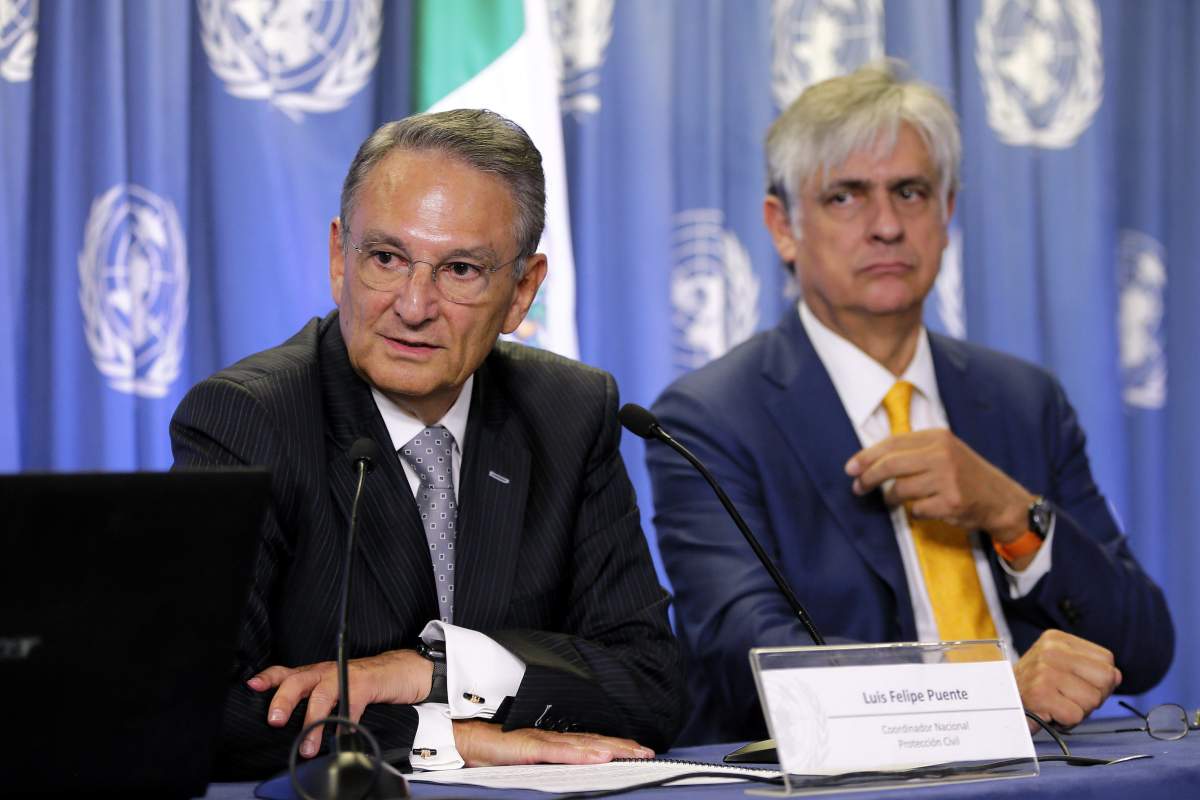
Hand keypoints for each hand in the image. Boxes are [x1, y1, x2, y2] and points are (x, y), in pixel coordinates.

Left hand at [247, 649, 432, 757]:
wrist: (400, 670)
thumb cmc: (363, 682)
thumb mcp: (333, 687)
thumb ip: (313, 701)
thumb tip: (291, 728)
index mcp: (315, 674)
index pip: (286, 672)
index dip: (268, 678)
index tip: (252, 686)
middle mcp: (326, 672)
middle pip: (298, 681)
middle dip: (283, 700)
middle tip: (275, 721)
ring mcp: (345, 676)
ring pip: (322, 694)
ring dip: (312, 721)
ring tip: (308, 746)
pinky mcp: (366, 685)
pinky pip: (351, 704)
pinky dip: (345, 722)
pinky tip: (341, 736)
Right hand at [452, 719, 654, 766]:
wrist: (457, 736)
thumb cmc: (485, 749)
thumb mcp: (520, 761)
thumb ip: (543, 763)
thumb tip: (565, 772)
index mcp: (549, 741)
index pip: (588, 743)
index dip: (613, 746)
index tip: (636, 750)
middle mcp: (549, 737)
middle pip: (592, 742)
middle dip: (621, 747)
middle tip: (648, 752)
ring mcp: (538, 740)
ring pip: (581, 745)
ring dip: (609, 749)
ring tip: (633, 753)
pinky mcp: (526, 746)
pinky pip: (557, 752)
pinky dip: (580, 754)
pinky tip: (598, 756)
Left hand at [845, 429, 1033, 542]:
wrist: (1001, 499)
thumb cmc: (964, 475)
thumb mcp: (943, 451)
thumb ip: (912, 451)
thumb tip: (867, 459)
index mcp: (937, 437)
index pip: (892, 443)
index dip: (866, 456)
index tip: (850, 468)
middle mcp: (942, 454)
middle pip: (890, 465)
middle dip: (868, 478)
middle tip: (858, 487)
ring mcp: (947, 479)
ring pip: (900, 489)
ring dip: (890, 498)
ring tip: (891, 500)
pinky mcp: (950, 502)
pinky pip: (915, 509)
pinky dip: (913, 511)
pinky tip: (922, 508)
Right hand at [1015, 630, 1120, 730]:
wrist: (1000, 702)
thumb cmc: (1035, 687)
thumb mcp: (1062, 667)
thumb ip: (1092, 669)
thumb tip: (1115, 676)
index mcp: (1057, 639)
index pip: (1107, 659)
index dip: (1098, 679)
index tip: (1076, 683)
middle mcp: (1050, 650)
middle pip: (1105, 678)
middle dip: (1093, 695)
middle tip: (1068, 696)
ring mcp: (1044, 671)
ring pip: (1093, 700)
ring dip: (1078, 710)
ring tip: (1057, 704)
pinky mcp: (1040, 694)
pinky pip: (1076, 716)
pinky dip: (1066, 721)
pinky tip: (1050, 712)